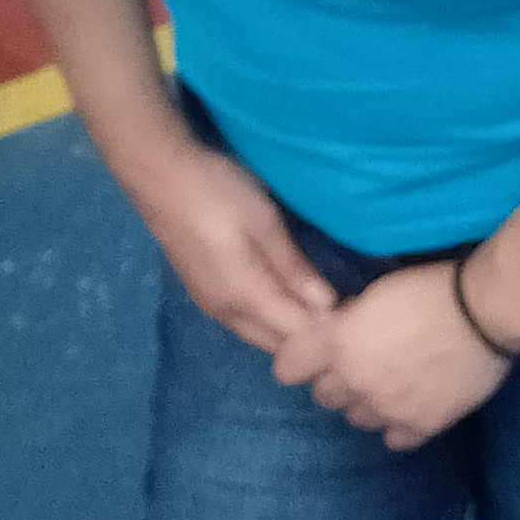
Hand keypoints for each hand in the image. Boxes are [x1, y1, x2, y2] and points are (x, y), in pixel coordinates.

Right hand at [126, 137, 340, 356]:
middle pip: (276, 342)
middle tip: (345, 316)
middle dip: (311, 338)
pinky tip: (288, 305)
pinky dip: (270, 322)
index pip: (296, 332)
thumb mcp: (263, 223)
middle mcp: (226, 312)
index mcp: (245, 296)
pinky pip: (244, 323)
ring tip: (322, 311)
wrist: (160, 178)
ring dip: (289, 332)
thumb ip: (293, 267)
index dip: (329, 331)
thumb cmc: (216, 193)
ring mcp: (211, 305)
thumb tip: (326, 304)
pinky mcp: (203, 293)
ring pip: (258, 335)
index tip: (359, 318)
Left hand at [273, 260, 510, 449]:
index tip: (312, 353)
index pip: (287, 367)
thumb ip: (347, 320)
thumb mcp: (376, 292)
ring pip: (357, 418)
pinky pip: (394, 438)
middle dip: (336, 379)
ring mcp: (387, 408)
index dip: (299, 359)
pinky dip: (398, 423)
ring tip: (391, 382)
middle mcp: (354, 381)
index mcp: (338, 342)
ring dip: (367, 402)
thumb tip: (338, 330)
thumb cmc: (430, 287)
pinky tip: (413, 404)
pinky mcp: (421, 425)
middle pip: (323, 395)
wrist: (485, 310)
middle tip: (361, 361)